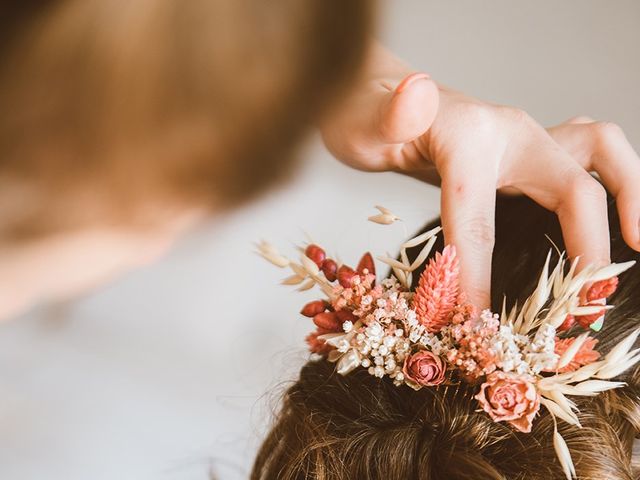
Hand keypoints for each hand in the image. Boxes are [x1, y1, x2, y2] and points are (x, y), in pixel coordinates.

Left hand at [322, 44, 639, 308]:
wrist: (374, 99)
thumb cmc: (366, 116)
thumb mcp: (365, 120)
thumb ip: (392, 117)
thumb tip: (416, 93)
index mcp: (470, 135)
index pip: (479, 215)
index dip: (477, 274)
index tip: (474, 324)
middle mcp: (510, 132)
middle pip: (576, 183)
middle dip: (590, 245)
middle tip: (589, 298)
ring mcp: (523, 138)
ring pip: (602, 153)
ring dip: (630, 198)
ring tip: (635, 247)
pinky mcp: (525, 151)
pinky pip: (586, 162)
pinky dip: (611, 188)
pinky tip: (609, 221)